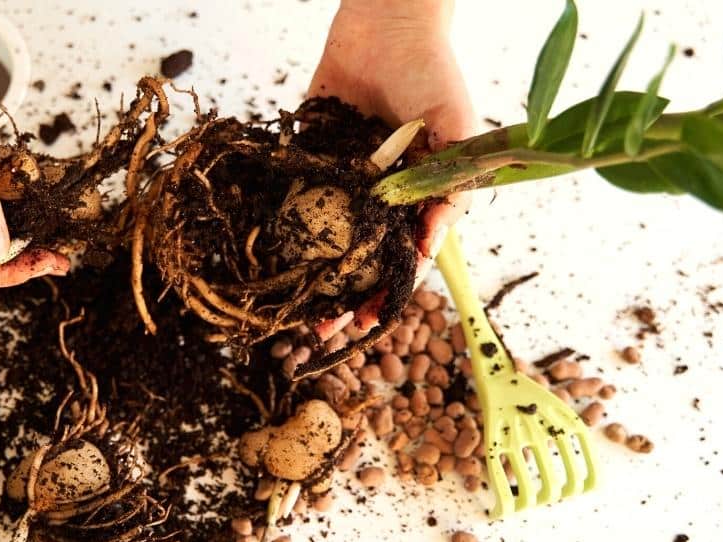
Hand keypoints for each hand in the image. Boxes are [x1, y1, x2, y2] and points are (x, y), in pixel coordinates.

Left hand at [308, 0, 473, 338]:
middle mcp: (378, 191)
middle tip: (320, 330)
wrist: (388, 19)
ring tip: (292, 308)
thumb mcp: (456, 133)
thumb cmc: (433, 71)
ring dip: (310, 273)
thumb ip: (447, 187)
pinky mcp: (311, 150)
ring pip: (323, 235)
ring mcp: (343, 174)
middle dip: (342, 296)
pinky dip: (280, 223)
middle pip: (358, 257)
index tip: (366, 324)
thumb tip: (428, 249)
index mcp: (416, 194)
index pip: (401, 258)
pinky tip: (265, 256)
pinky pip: (293, 190)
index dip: (386, 294)